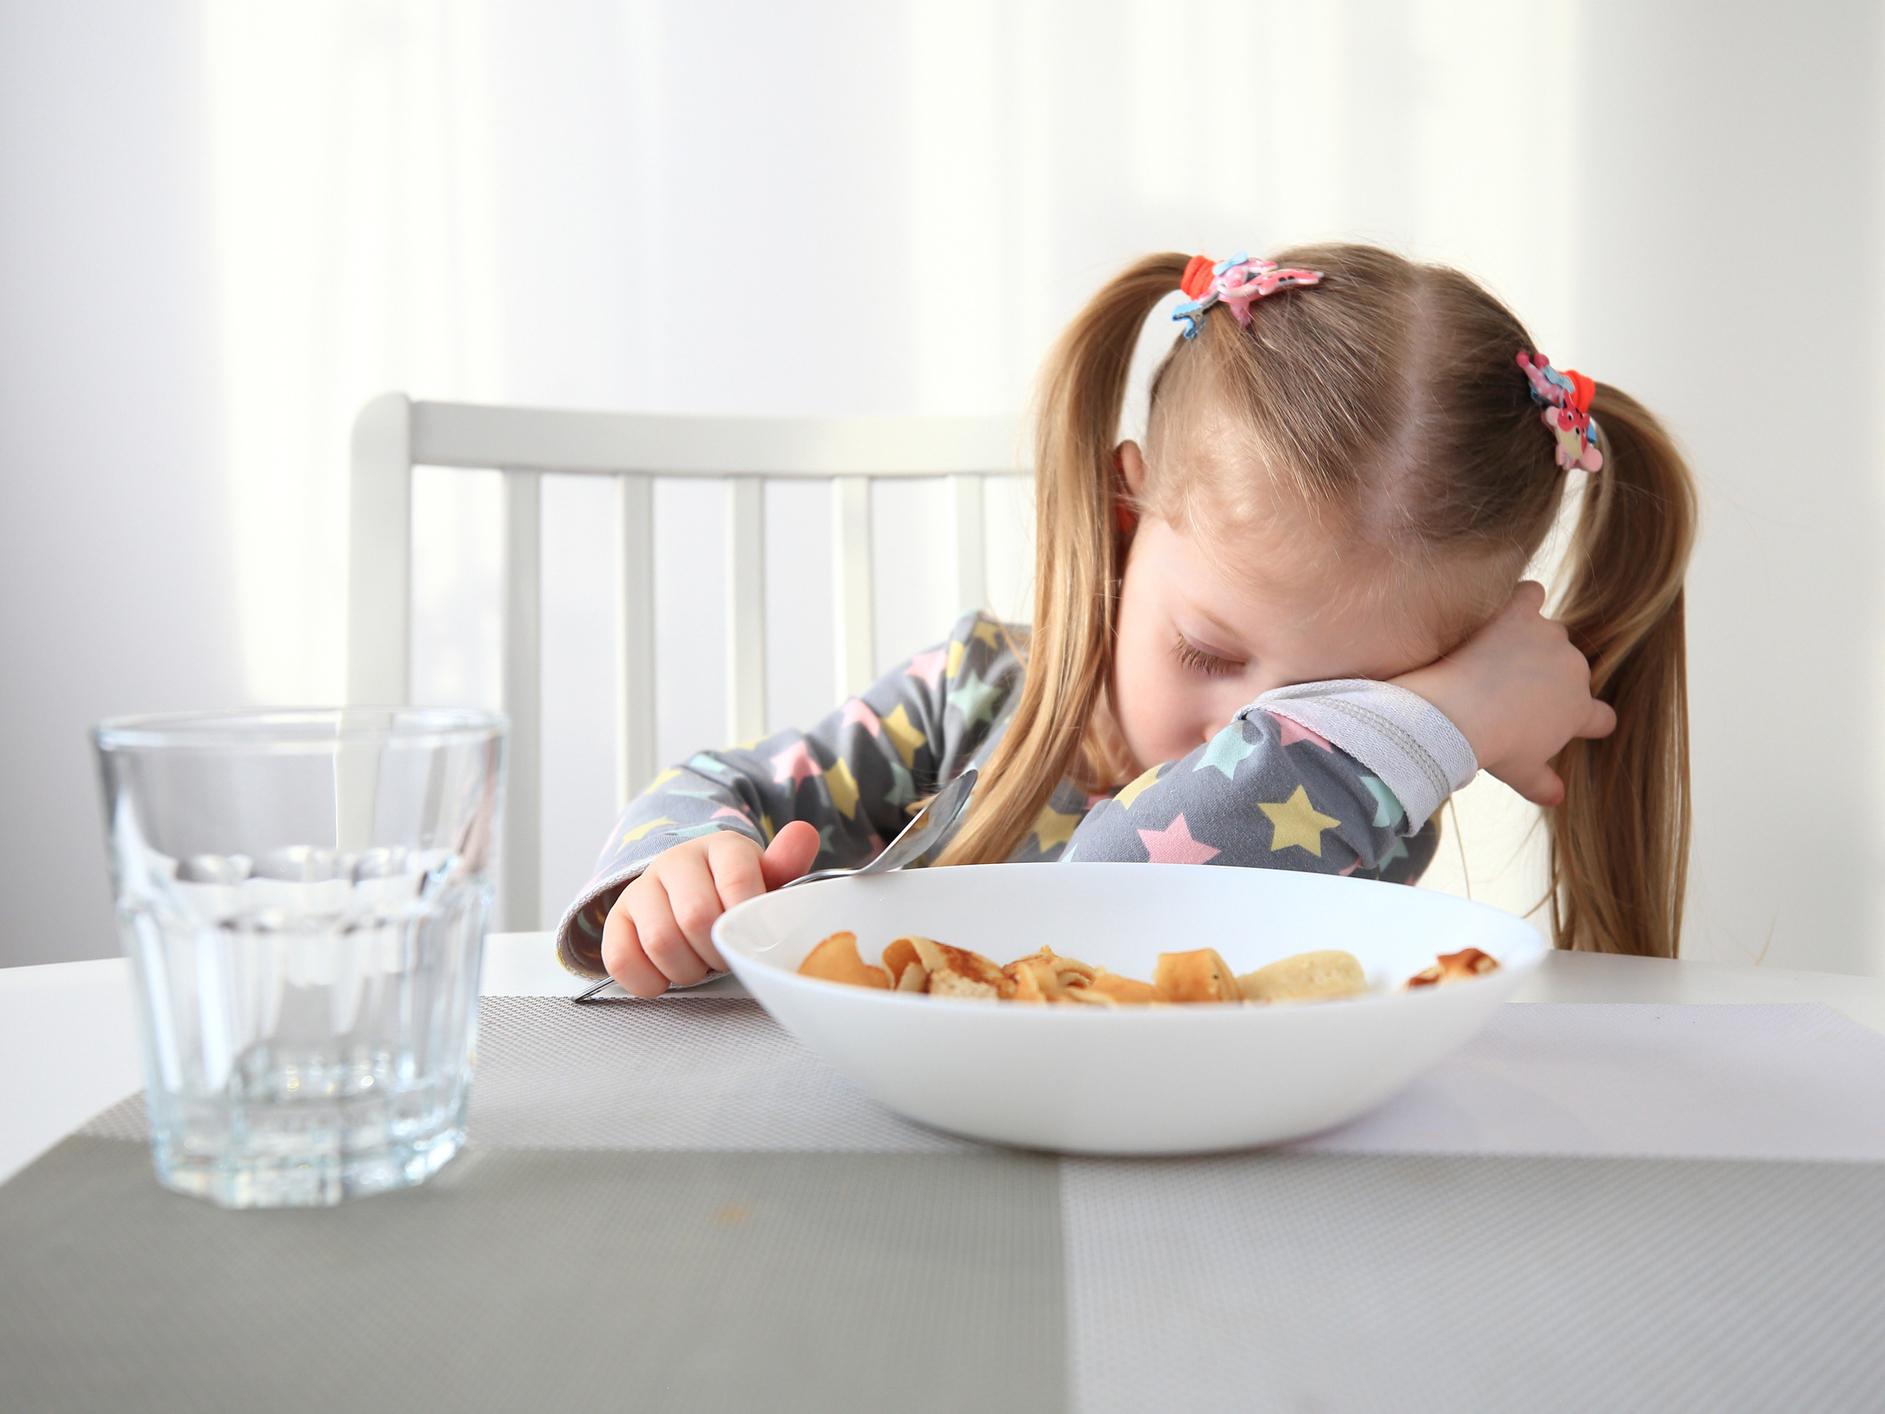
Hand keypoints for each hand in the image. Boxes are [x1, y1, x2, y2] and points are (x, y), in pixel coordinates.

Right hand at [601, 820, 821, 996]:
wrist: (687, 891)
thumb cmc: (734, 893)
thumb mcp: (765, 879)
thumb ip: (786, 863)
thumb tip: (804, 835)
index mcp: (720, 847)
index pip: (738, 880)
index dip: (747, 918)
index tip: (753, 935)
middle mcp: (675, 861)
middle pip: (696, 917)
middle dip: (717, 951)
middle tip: (725, 956)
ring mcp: (640, 889)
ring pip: (659, 941)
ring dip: (686, 969)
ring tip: (700, 963)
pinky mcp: (616, 920)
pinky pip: (620, 959)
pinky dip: (648, 980)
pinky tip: (666, 974)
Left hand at [1391, 580, 1616, 807]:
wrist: (1458, 715)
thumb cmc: (1491, 747)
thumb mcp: (1520, 774)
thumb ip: (1543, 784)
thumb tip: (1557, 798)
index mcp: (1578, 710)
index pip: (1601, 716)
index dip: (1588, 719)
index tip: (1572, 721)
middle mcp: (1573, 670)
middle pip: (1572, 670)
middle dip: (1550, 679)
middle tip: (1513, 690)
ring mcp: (1549, 638)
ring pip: (1552, 634)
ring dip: (1533, 642)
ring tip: (1500, 656)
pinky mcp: (1519, 614)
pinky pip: (1529, 595)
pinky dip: (1521, 599)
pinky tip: (1507, 608)